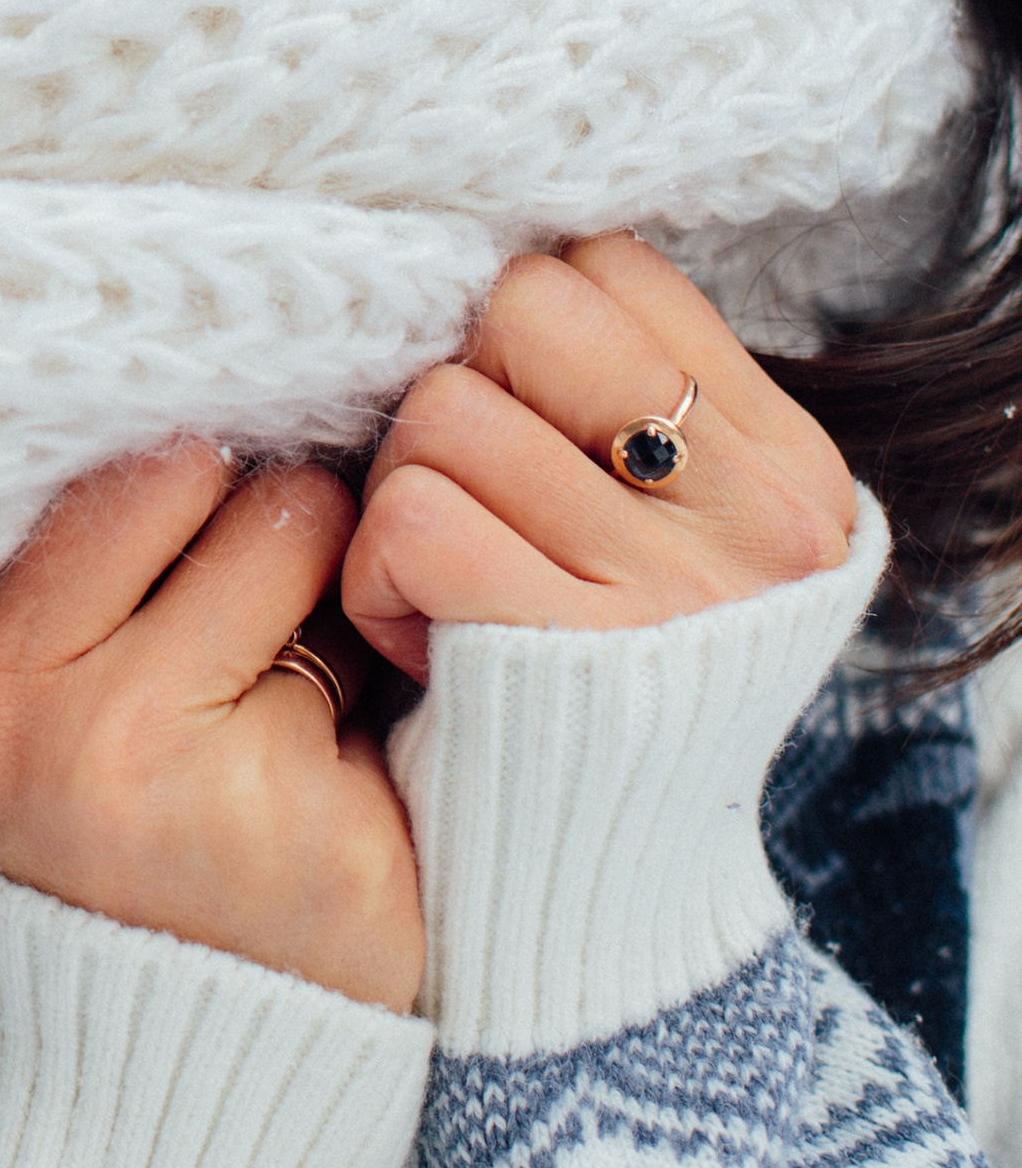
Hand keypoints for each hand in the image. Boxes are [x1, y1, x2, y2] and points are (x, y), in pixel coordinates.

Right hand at [0, 445, 423, 1010]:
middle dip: (298, 554)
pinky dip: (399, 727)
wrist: (156, 1118)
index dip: (209, 494)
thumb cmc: (106, 875)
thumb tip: (251, 407)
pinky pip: (408, 696)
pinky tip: (359, 801)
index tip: (214, 546)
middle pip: (270, 506)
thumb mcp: (33, 724)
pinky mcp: (342, 855)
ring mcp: (224, 799)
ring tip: (305, 730)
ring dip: (355, 631)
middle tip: (272, 649)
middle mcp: (91, 736)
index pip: (150, 473)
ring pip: (354, 589)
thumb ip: (105, 579)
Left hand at [341, 233, 857, 682]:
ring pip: (441, 413)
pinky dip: (374, 578)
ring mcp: (665, 589)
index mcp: (793, 474)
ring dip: (405, 494)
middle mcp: (757, 525)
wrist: (592, 903)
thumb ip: (623, 403)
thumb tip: (495, 264)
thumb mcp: (670, 535)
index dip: (528, 337)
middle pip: (523, 312)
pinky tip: (419, 637)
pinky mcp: (554, 652)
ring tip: (451, 584)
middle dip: (462, 389)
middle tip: (477, 501)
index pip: (610, 271)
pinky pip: (405, 520)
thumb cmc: (592, 684)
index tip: (534, 439)